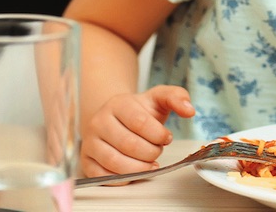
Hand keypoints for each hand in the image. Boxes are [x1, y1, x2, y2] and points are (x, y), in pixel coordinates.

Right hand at [79, 85, 195, 179]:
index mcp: (117, 104)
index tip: (167, 137)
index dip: (158, 134)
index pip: (139, 122)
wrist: (116, 117)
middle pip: (129, 144)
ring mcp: (90, 142)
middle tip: (158, 150)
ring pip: (115, 162)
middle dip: (151, 152)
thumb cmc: (139, 111)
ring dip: (140, 167)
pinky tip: (135, 171)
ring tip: (150, 163)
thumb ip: (177, 97)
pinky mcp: (86, 161)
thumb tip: (189, 110)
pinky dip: (123, 178)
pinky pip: (103, 176)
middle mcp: (99, 121)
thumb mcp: (159, 98)